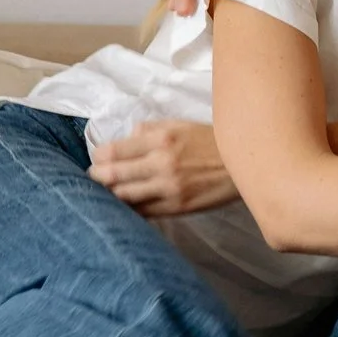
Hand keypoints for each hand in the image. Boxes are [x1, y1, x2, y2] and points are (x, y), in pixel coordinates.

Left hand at [89, 120, 238, 215]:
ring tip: (105, 194)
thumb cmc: (211, 142)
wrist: (244, 166)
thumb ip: (150, 129)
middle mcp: (161, 164)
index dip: (99, 157)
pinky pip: (143, 212)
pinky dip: (130, 210)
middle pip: (114, 176)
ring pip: (125, 197)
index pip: (114, 151)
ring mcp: (168, 189)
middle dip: (97, 179)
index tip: (96, 160)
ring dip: (110, 196)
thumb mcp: (181, 125)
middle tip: (93, 179)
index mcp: (161, 139)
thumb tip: (126, 138)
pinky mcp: (176, 207)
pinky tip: (124, 208)